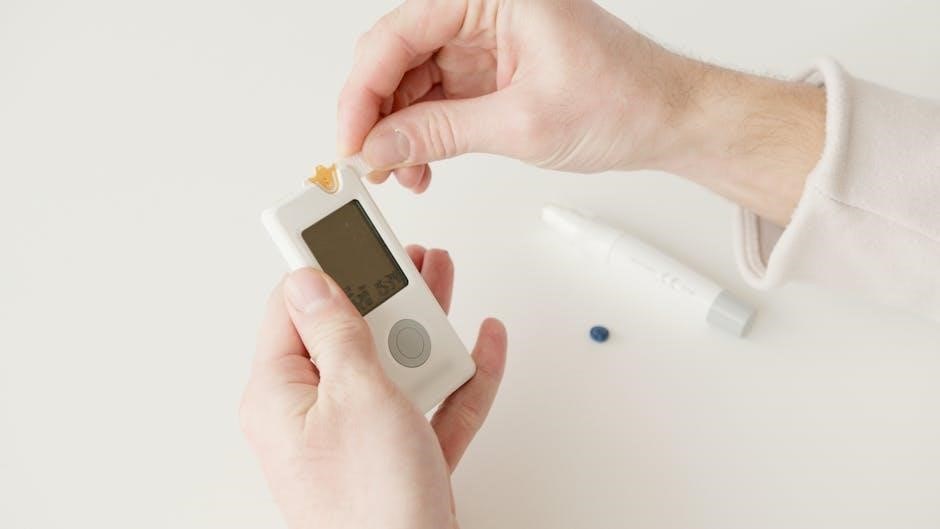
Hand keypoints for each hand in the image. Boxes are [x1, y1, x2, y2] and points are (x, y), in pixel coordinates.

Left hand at [241, 246, 506, 528]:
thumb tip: (309, 280)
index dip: (320, 265)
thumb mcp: (356, 395)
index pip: (292, 309)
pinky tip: (481, 343)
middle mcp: (315, 414)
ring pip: (394, 364)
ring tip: (445, 280)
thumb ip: (338, 331)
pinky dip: (459, 376)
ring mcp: (361, 438)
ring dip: (426, 326)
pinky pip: (430, 404)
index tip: (338, 227)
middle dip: (386, 291)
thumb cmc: (371, 507)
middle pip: (351, 333)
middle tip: (407, 253)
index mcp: (282, 393)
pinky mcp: (400, 458)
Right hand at [339, 0, 687, 184]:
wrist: (666, 119)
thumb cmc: (624, 98)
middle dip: (378, 113)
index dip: (364, 89)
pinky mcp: (490, 70)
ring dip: (399, 130)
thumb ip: (441, 133)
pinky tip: (420, 163)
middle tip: (368, 160)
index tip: (352, 137)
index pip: (400, 32)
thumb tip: (381, 146)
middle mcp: (484, 9)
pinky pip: (437, 98)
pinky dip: (423, 133)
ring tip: (401, 171)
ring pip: (412, 81)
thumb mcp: (522, 123)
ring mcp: (485, 40)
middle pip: (398, 56)